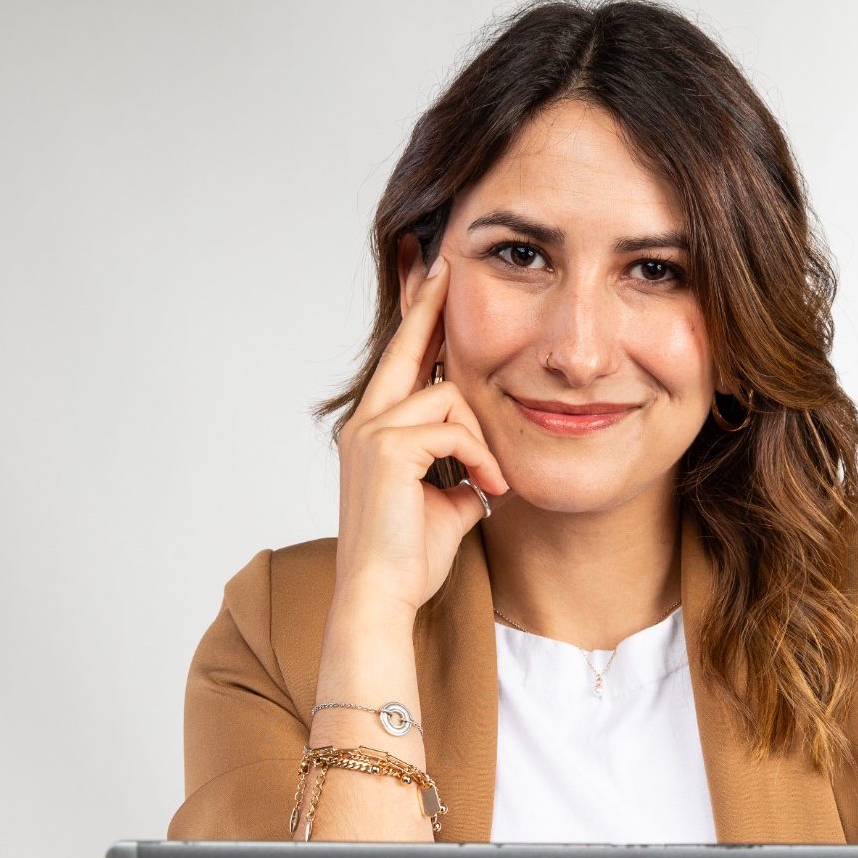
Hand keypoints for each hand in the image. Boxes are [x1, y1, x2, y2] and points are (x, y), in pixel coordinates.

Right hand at [333, 254, 509, 613]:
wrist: (382, 598)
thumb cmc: (411, 557)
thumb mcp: (446, 500)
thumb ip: (461, 466)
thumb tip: (486, 460)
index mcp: (377, 430)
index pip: (403, 362)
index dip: (419, 318)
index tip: (431, 274)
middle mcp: (366, 421)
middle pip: (411, 348)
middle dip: (431, 303)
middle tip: (443, 259)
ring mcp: (371, 431)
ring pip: (450, 397)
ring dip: (483, 441)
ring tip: (491, 483)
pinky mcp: (386, 447)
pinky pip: (455, 430)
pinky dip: (481, 460)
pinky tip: (488, 491)